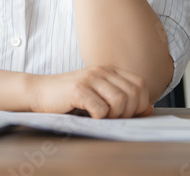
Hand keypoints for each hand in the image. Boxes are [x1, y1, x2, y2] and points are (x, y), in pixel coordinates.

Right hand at [28, 65, 151, 118]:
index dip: (140, 104)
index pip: (140, 85)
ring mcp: (90, 79)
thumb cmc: (69, 97)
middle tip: (112, 118)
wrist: (39, 92)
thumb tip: (149, 109)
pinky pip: (101, 110)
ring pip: (120, 102)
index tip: (128, 115)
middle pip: (133, 94)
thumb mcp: (99, 95)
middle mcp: (101, 71)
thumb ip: (123, 99)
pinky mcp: (78, 90)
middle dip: (128, 113)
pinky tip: (88, 116)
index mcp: (109, 70)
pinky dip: (98, 119)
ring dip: (113, 116)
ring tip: (100, 117)